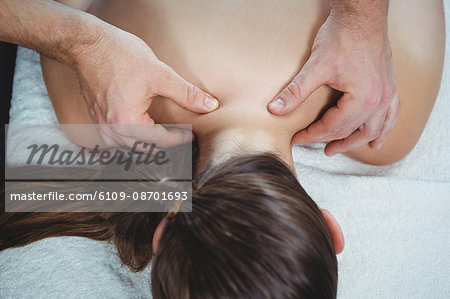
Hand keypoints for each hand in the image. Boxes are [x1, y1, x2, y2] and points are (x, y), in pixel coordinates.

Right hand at [73, 24, 218, 148]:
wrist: (87, 44)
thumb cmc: (120, 56)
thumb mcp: (160, 74)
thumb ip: (187, 94)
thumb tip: (209, 106)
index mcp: (127, 122)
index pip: (161, 141)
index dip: (180, 138)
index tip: (193, 134)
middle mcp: (111, 129)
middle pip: (145, 148)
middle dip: (165, 143)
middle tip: (182, 135)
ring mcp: (101, 125)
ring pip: (129, 146)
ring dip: (147, 143)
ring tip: (164, 134)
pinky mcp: (96, 118)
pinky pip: (117, 138)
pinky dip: (132, 137)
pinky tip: (142, 129)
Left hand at [268, 12, 398, 155]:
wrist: (361, 15)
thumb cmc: (341, 37)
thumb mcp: (315, 67)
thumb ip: (295, 92)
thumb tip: (274, 110)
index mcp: (362, 99)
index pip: (332, 126)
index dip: (312, 135)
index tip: (297, 138)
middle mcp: (379, 100)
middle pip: (351, 130)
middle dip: (329, 139)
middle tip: (311, 146)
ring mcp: (387, 93)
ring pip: (373, 128)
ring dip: (355, 141)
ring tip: (337, 149)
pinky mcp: (389, 86)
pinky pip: (391, 115)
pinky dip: (383, 130)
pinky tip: (377, 141)